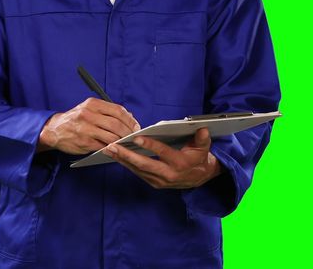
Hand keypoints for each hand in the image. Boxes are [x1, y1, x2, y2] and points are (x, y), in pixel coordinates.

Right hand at [38, 98, 140, 154]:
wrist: (54, 130)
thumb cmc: (76, 119)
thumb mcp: (89, 109)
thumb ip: (107, 111)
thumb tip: (129, 116)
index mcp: (92, 104)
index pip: (117, 110)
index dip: (130, 119)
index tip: (136, 126)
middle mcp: (88, 114)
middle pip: (116, 124)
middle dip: (128, 132)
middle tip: (133, 137)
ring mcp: (86, 129)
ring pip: (111, 136)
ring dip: (122, 141)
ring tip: (127, 143)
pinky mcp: (84, 142)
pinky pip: (103, 146)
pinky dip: (112, 148)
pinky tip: (117, 148)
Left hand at [103, 127, 221, 188]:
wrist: (200, 177)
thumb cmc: (199, 158)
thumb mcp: (204, 147)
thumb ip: (202, 138)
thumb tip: (202, 129)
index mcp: (179, 163)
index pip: (162, 152)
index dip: (149, 145)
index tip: (135, 137)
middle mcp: (168, 174)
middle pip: (144, 164)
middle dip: (126, 155)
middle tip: (112, 146)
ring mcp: (160, 181)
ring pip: (138, 170)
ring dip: (122, 160)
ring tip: (108, 150)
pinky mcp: (154, 183)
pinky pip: (138, 173)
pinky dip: (127, 164)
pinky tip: (116, 156)